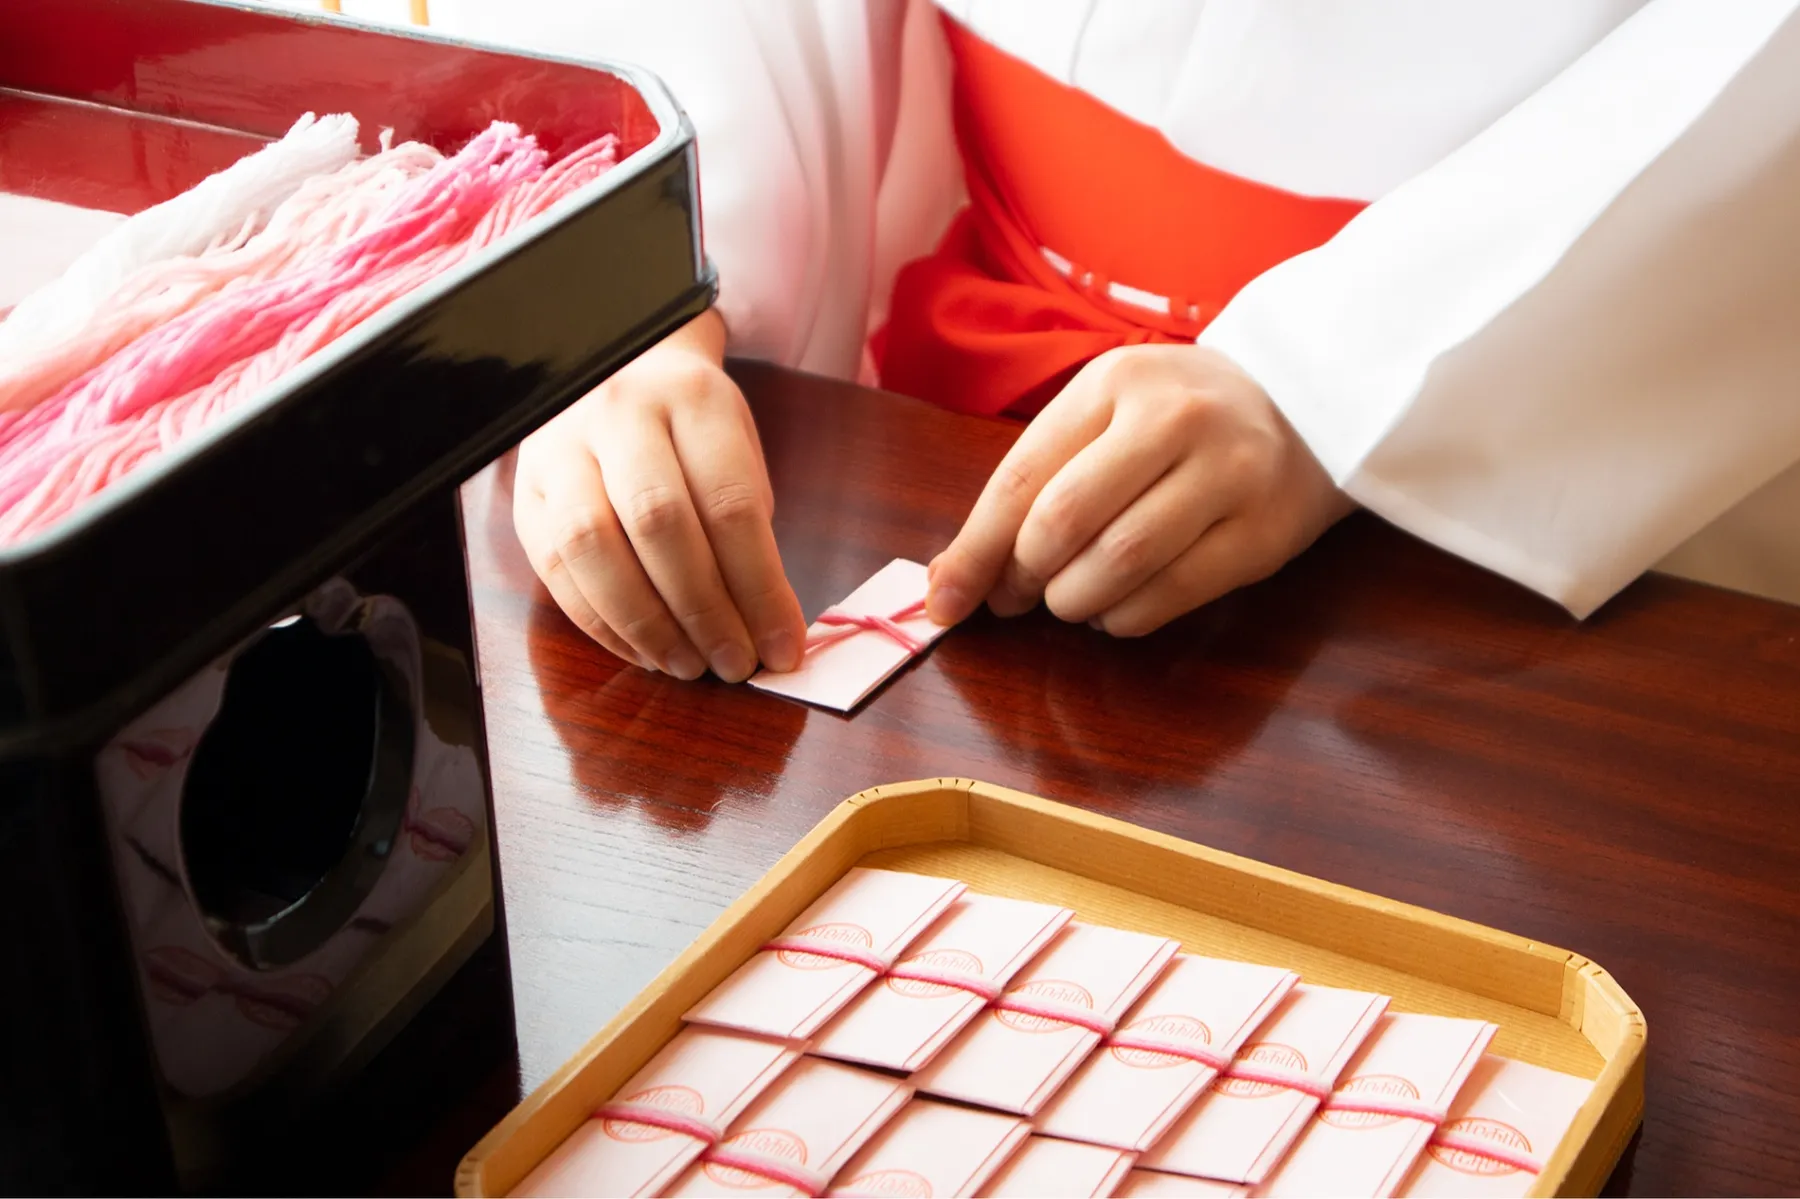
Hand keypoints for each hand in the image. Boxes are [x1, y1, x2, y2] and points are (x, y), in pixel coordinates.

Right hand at [512, 309, 806, 679]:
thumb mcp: (737, 452)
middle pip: (658, 524)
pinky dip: (601, 623)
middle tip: (734, 664)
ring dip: (645, 624)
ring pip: (592, 547)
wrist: (620, 372)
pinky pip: (555, 568)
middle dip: (703, 611)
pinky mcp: (526, 492)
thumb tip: (767, 630)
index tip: (783, 646)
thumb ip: (749, 533)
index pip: (729, 504)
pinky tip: (642, 651)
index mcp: (692, 399)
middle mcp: (619, 415)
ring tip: (687, 666)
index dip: (759, 588)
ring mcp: (560, 450)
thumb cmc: (691, 428)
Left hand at [926, 344, 1352, 635]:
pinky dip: (1124, 617)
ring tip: (1068, 599)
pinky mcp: (1265, 531)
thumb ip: (1034, 484)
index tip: (946, 600)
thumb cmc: (1176, 421)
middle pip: (1064, 521)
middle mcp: (1174, 419)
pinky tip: (1116, 607)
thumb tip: (953, 578)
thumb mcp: (1104, 418)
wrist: (1307, 406)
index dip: (975, 550)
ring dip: (1073, 600)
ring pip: (1119, 562)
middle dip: (1024, 576)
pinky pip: (1170, 595)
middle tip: (1019, 596)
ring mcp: (1229, 473)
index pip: (1021, 478)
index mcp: (1114, 382)